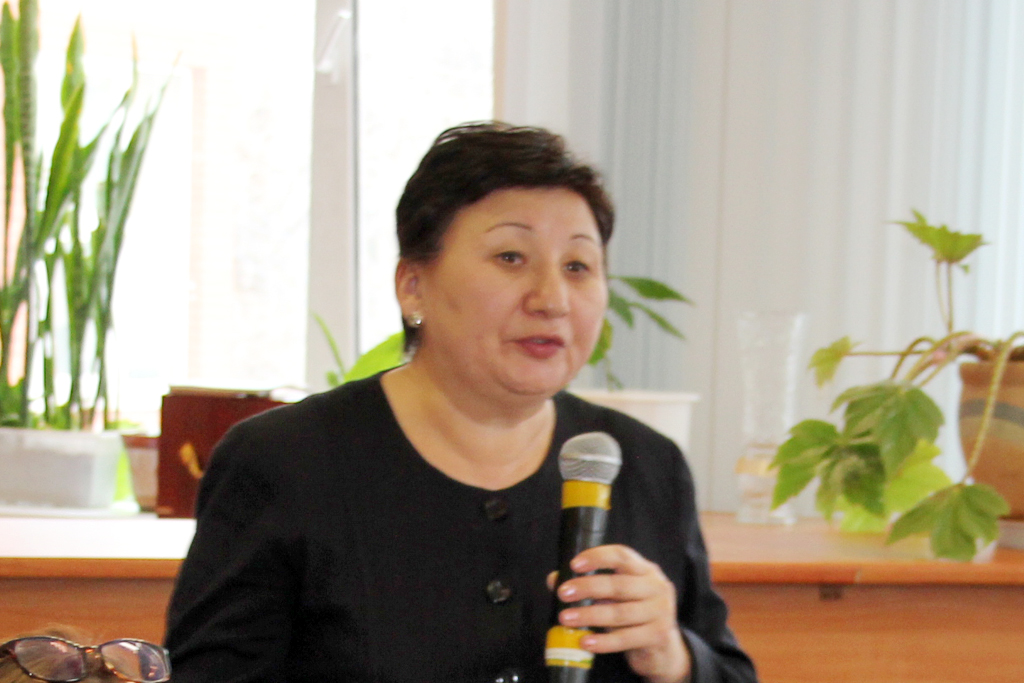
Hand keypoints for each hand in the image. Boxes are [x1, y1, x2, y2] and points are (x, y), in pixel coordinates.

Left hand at [548, 545, 690, 682]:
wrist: (661, 647)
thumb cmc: (633, 614)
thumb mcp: (615, 596)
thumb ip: (589, 584)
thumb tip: (554, 579)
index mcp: (645, 570)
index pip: (622, 555)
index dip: (598, 557)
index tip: (574, 564)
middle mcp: (656, 586)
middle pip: (619, 584)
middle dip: (587, 588)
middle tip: (563, 593)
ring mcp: (660, 611)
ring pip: (620, 613)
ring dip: (589, 615)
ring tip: (566, 618)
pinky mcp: (657, 635)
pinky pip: (625, 638)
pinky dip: (603, 641)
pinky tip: (585, 641)